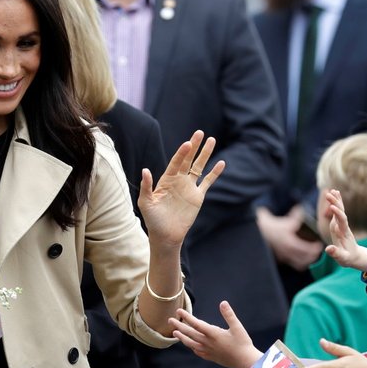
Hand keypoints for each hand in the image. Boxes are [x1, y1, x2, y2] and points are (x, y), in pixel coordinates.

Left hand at [139, 130, 223, 247]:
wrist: (166, 235)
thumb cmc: (153, 220)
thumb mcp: (146, 203)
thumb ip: (147, 186)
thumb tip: (145, 170)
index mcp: (166, 179)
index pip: (176, 162)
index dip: (181, 153)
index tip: (187, 143)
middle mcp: (178, 180)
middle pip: (188, 159)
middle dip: (194, 146)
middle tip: (200, 132)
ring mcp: (189, 187)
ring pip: (199, 166)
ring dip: (205, 154)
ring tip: (212, 140)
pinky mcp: (198, 196)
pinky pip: (207, 182)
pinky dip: (214, 173)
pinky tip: (221, 163)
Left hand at [168, 301, 260, 367]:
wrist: (245, 361)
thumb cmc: (242, 343)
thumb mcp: (237, 327)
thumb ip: (229, 315)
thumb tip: (223, 303)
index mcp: (213, 334)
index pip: (196, 323)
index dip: (186, 317)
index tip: (179, 311)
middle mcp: (207, 342)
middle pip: (190, 333)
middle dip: (179, 326)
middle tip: (170, 320)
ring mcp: (208, 351)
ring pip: (191, 344)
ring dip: (182, 337)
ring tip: (175, 333)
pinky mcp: (210, 357)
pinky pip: (197, 351)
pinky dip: (191, 347)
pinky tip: (190, 346)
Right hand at [257, 205, 323, 269]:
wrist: (259, 233)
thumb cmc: (274, 226)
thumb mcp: (286, 221)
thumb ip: (296, 216)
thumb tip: (303, 208)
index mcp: (290, 243)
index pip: (306, 250)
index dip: (315, 249)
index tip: (319, 244)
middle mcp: (287, 252)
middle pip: (305, 260)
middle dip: (313, 256)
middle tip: (317, 251)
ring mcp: (284, 257)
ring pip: (300, 265)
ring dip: (307, 261)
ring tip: (311, 256)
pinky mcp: (281, 260)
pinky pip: (293, 265)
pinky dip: (300, 263)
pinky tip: (302, 257)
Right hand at [322, 190, 366, 271]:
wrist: (355, 256)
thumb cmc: (348, 258)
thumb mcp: (342, 258)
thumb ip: (336, 253)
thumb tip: (328, 249)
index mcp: (344, 233)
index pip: (342, 221)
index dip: (338, 214)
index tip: (332, 207)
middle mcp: (343, 227)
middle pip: (340, 213)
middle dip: (336, 203)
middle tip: (329, 194)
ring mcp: (341, 224)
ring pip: (340, 210)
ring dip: (336, 200)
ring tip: (333, 190)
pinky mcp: (339, 224)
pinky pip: (338, 211)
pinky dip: (337, 203)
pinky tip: (335, 194)